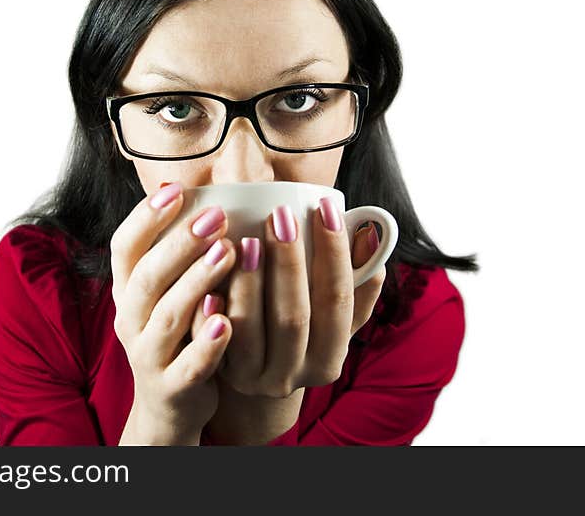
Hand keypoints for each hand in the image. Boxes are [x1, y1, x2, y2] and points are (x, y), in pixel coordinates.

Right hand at [109, 182, 236, 442]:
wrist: (171, 405)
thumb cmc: (180, 333)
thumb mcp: (170, 292)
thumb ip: (181, 254)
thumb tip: (204, 192)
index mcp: (128, 290)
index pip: (124, 247)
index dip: (145, 217)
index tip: (176, 189)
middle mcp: (130, 320)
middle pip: (147, 277)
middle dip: (180, 243)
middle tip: (215, 216)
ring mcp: (148, 355)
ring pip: (169, 315)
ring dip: (197, 281)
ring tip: (227, 252)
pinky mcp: (172, 388)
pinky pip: (189, 365)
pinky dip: (207, 344)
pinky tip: (228, 321)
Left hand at [191, 197, 386, 398]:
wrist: (251, 374)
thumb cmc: (300, 327)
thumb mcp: (331, 313)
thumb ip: (357, 278)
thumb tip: (371, 232)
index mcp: (331, 358)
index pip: (339, 300)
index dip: (335, 253)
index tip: (327, 207)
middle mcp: (296, 375)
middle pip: (295, 316)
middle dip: (289, 262)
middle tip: (281, 215)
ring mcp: (255, 378)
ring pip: (252, 328)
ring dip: (251, 281)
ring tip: (248, 239)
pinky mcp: (220, 373)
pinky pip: (214, 339)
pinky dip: (214, 309)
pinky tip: (213, 279)